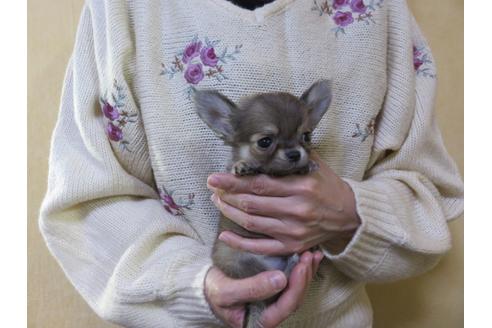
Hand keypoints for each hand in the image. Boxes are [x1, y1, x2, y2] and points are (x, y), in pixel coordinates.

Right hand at [205, 251, 322, 327]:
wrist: (205, 287)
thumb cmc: (214, 291)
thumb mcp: (227, 292)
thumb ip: (252, 288)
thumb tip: (281, 279)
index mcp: (262, 321)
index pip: (286, 306)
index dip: (296, 287)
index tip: (300, 266)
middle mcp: (271, 314)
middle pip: (295, 298)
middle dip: (304, 276)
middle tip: (308, 255)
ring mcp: (274, 302)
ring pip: (297, 289)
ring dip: (306, 271)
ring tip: (311, 253)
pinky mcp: (274, 290)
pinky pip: (292, 281)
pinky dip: (302, 268)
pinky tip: (310, 256)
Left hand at [208, 152, 360, 255]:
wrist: (352, 216)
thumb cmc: (330, 187)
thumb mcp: (316, 165)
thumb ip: (293, 154)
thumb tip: (271, 140)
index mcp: (302, 187)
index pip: (260, 184)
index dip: (233, 182)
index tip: (215, 177)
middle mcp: (296, 210)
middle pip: (252, 203)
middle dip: (227, 195)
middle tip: (212, 187)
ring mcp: (293, 231)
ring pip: (252, 222)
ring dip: (230, 212)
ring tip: (218, 202)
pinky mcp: (292, 246)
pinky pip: (261, 247)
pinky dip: (240, 243)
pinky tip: (225, 236)